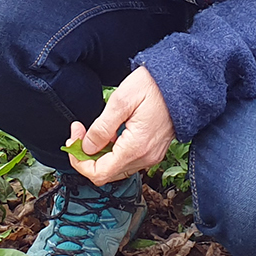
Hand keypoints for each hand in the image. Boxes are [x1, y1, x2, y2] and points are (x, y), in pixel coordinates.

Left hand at [70, 66, 174, 185]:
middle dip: (87, 156)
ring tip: (93, 130)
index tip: (73, 140)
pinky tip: (110, 133)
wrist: (182, 82)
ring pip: (116, 167)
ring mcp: (151, 156)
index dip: (79, 161)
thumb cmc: (154, 87)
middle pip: (106, 173)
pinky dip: (113, 151)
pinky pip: (127, 160)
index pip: (99, 173)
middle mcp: (145, 158)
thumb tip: (86, 147)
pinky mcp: (153, 150)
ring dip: (99, 153)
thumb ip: (101, 128)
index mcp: (136, 148)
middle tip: (79, 133)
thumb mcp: (121, 101)